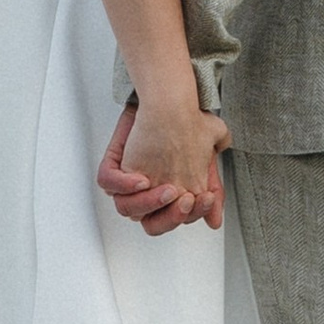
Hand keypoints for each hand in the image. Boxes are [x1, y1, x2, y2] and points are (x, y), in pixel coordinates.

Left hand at [98, 95, 228, 236]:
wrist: (171, 100)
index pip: (176, 220)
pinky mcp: (114, 165)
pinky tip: (142, 179)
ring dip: (148, 203)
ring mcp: (128, 182)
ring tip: (169, 189)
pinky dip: (123, 185)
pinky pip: (109, 183)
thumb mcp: (208, 155)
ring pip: (127, 208)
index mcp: (167, 197)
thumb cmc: (187, 126)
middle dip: (171, 216)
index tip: (205, 197)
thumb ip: (212, 187)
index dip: (190, 214)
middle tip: (186, 198)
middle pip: (151, 223)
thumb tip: (215, 219)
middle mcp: (147, 193)